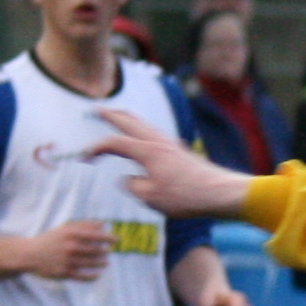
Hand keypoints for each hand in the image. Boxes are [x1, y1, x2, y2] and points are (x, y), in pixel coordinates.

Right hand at [28, 219, 112, 282]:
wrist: (29, 254)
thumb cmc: (50, 240)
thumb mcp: (64, 230)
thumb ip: (84, 225)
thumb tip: (103, 224)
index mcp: (71, 234)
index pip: (96, 236)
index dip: (109, 238)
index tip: (117, 240)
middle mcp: (70, 247)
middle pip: (96, 251)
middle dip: (104, 252)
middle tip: (107, 252)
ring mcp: (68, 260)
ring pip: (92, 263)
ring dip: (101, 263)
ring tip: (105, 262)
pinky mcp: (65, 273)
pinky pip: (84, 276)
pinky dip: (93, 276)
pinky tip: (97, 274)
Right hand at [87, 108, 252, 220]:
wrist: (222, 193)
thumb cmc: (187, 197)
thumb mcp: (151, 197)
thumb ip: (133, 185)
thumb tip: (129, 179)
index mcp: (148, 151)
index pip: (114, 143)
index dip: (96, 148)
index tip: (83, 157)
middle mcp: (159, 142)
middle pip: (129, 121)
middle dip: (110, 114)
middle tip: (96, 108)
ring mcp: (171, 145)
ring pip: (144, 125)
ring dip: (128, 119)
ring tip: (118, 116)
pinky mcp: (180, 152)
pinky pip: (155, 134)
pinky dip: (143, 130)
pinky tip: (145, 137)